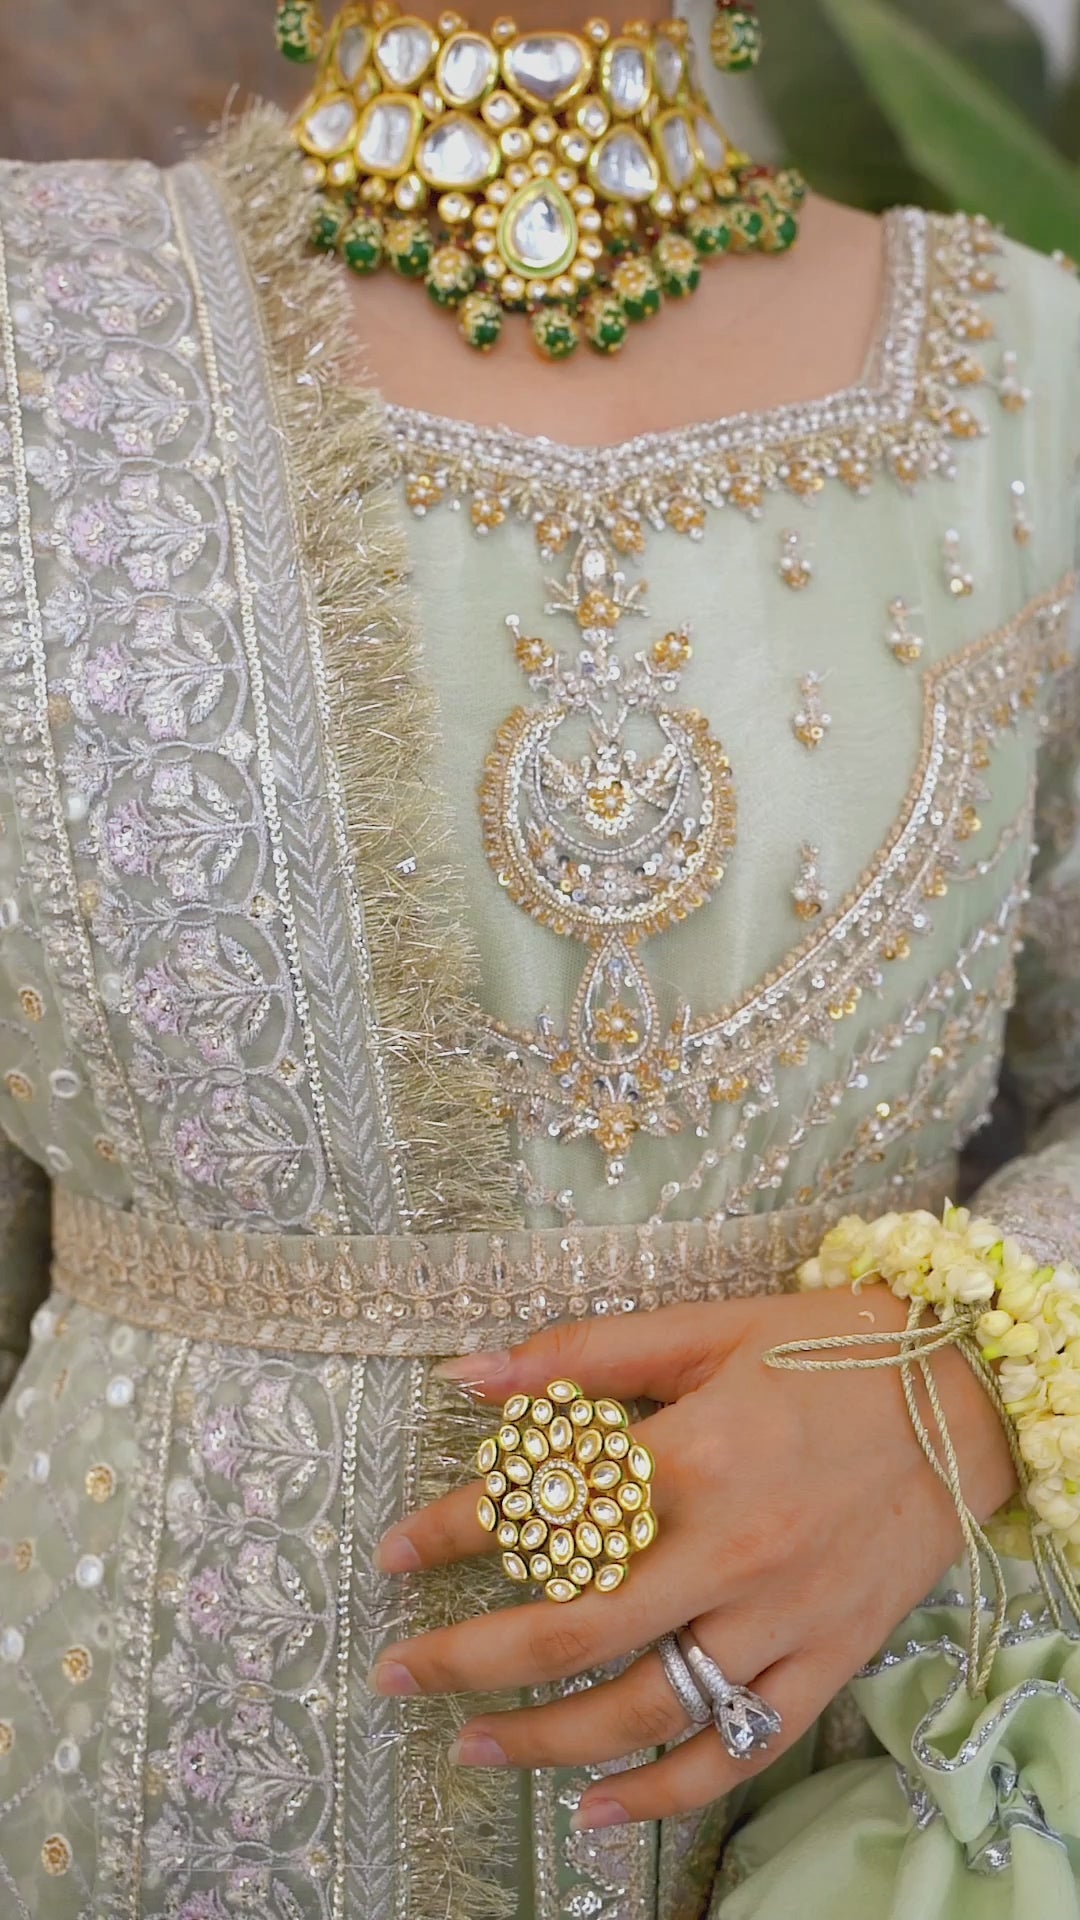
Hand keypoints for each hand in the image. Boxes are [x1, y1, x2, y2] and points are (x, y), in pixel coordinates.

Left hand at [370, 1291, 1015, 1832]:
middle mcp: (729, 1551)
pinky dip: (663, 1791)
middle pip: (572, 1632)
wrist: (966, 1395)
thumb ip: (586, 1354)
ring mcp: (780, 1619)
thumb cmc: (832, 1349)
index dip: (448, 1534)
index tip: (390, 1554)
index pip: (542, 1510)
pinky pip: (737, 1750)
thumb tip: (470, 1373)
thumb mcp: (707, 1328)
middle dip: (469, 1662)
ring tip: (470, 1746)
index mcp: (692, 1455)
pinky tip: (596, 1806)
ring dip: (544, 1741)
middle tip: (398, 1675)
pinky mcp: (825, 1661)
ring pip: (645, 1708)